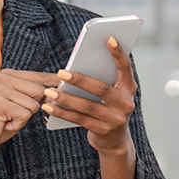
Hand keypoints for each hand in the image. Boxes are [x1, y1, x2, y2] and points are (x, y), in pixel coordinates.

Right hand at [0, 69, 58, 158]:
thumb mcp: (18, 104)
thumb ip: (34, 95)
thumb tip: (57, 90)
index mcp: (8, 74)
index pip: (39, 76)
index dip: (54, 83)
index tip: (65, 84)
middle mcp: (2, 77)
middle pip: (40, 90)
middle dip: (33, 107)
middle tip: (14, 114)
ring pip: (34, 104)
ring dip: (24, 117)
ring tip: (7, 119)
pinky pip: (25, 115)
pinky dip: (17, 124)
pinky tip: (4, 124)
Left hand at [42, 37, 136, 155]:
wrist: (115, 140)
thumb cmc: (108, 107)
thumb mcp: (112, 93)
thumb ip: (102, 78)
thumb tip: (78, 63)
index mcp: (128, 88)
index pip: (125, 67)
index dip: (118, 53)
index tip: (109, 38)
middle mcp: (126, 103)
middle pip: (101, 88)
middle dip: (79, 80)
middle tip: (61, 72)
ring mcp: (115, 119)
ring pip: (87, 106)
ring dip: (66, 98)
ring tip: (50, 91)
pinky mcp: (103, 131)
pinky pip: (79, 120)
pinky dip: (62, 112)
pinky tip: (49, 107)